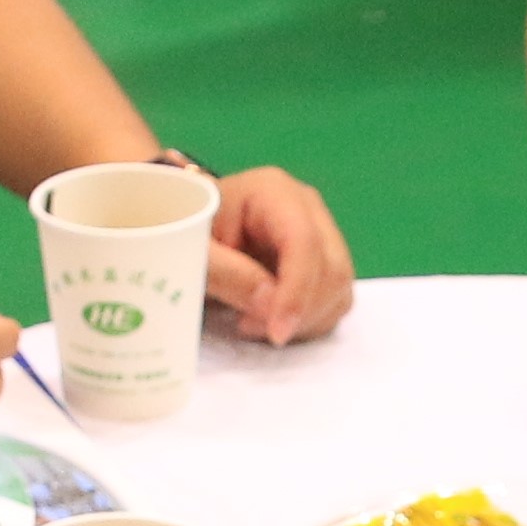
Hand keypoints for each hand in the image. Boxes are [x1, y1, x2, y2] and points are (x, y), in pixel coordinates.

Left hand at [202, 164, 353, 344]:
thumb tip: (268, 304)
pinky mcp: (324, 261)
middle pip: (333, 267)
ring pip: (340, 288)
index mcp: (274, 192)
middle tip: (249, 327)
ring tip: (251, 322)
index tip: (276, 333)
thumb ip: (225, 274)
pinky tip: (269, 320)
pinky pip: (336, 300)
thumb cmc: (186, 232)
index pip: (304, 241)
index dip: (296, 292)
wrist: (188, 227)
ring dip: (304, 320)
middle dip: (301, 311)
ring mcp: (321, 234)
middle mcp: (308, 209)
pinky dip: (309, 322)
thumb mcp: (192, 252)